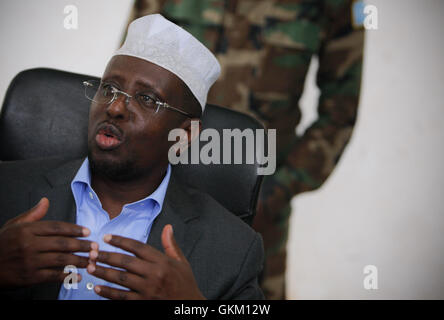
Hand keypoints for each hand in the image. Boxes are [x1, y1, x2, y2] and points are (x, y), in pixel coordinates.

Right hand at [0, 197, 95, 288]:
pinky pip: (53, 276)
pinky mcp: (30, 277)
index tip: (87, 231)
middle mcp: (29, 245)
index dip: (74, 229)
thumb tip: (45, 201)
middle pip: (62, 243)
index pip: (57, 227)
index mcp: (27, 230)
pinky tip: (78, 275)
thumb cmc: (2, 245)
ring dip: (79, 260)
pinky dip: (67, 276)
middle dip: (82, 245)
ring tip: (91, 260)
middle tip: (94, 247)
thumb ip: (33, 215)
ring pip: (61, 259)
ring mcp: (30, 261)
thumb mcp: (14, 225)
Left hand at [87, 224, 204, 299]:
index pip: (138, 247)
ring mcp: (148, 290)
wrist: (189, 305)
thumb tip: (167, 227)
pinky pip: (122, 297)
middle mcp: (155, 274)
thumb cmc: (185, 283)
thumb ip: (171, 245)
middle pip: (126, 262)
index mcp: (163, 261)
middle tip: (92, 252)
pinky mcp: (143, 303)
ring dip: (103, 272)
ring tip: (89, 267)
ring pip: (121, 279)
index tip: (106, 237)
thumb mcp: (182, 262)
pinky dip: (108, 292)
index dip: (121, 241)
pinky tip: (97, 288)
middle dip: (107, 256)